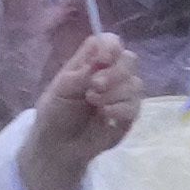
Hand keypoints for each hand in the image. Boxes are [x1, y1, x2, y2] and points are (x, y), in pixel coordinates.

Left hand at [14, 31, 141, 189]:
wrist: (58, 147)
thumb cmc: (54, 114)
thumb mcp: (60, 90)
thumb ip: (81, 71)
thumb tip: (100, 54)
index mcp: (91, 62)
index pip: (110, 42)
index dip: (111, 46)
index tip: (103, 59)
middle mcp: (110, 74)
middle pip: (129, 60)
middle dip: (114, 72)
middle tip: (94, 86)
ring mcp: (122, 94)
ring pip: (135, 83)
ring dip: (114, 93)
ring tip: (93, 102)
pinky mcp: (128, 115)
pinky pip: (135, 105)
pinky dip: (120, 108)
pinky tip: (105, 114)